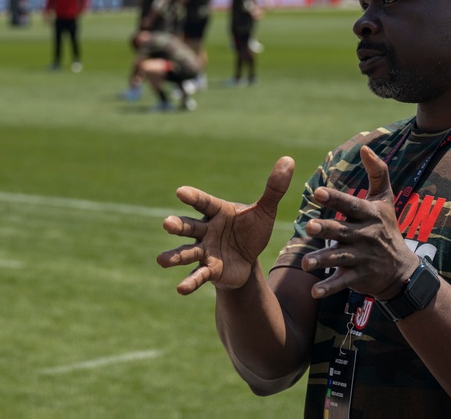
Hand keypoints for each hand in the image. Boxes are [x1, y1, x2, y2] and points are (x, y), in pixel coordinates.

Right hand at [156, 157, 294, 294]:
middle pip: (188, 227)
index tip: (180, 192)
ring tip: (161, 260)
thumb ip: (274, 188)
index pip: (202, 202)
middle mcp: (205, 230)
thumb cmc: (251, 230)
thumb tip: (289, 160)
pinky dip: (190, 281)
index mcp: (216, 211)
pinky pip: (198, 275)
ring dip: (174, 256)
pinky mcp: (209, 270)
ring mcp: (204, 251)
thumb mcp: (265, 211)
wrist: (247, 259)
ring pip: (187, 252)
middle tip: (166, 224)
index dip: (192, 197)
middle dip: (177, 225)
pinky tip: (181, 289)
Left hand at [300, 146, 417, 299]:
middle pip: (342, 231)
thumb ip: (377, 173)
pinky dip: (329, 288)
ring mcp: (362, 257)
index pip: (350, 205)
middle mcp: (365, 235)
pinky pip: (342, 281)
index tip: (318, 192)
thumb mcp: (385, 200)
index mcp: (368, 215)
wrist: (401, 270)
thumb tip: (366, 147)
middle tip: (311, 227)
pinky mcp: (359, 276)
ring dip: (322, 260)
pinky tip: (313, 292)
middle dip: (327, 230)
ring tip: (306, 263)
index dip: (335, 199)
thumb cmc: (387, 228)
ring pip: (339, 258)